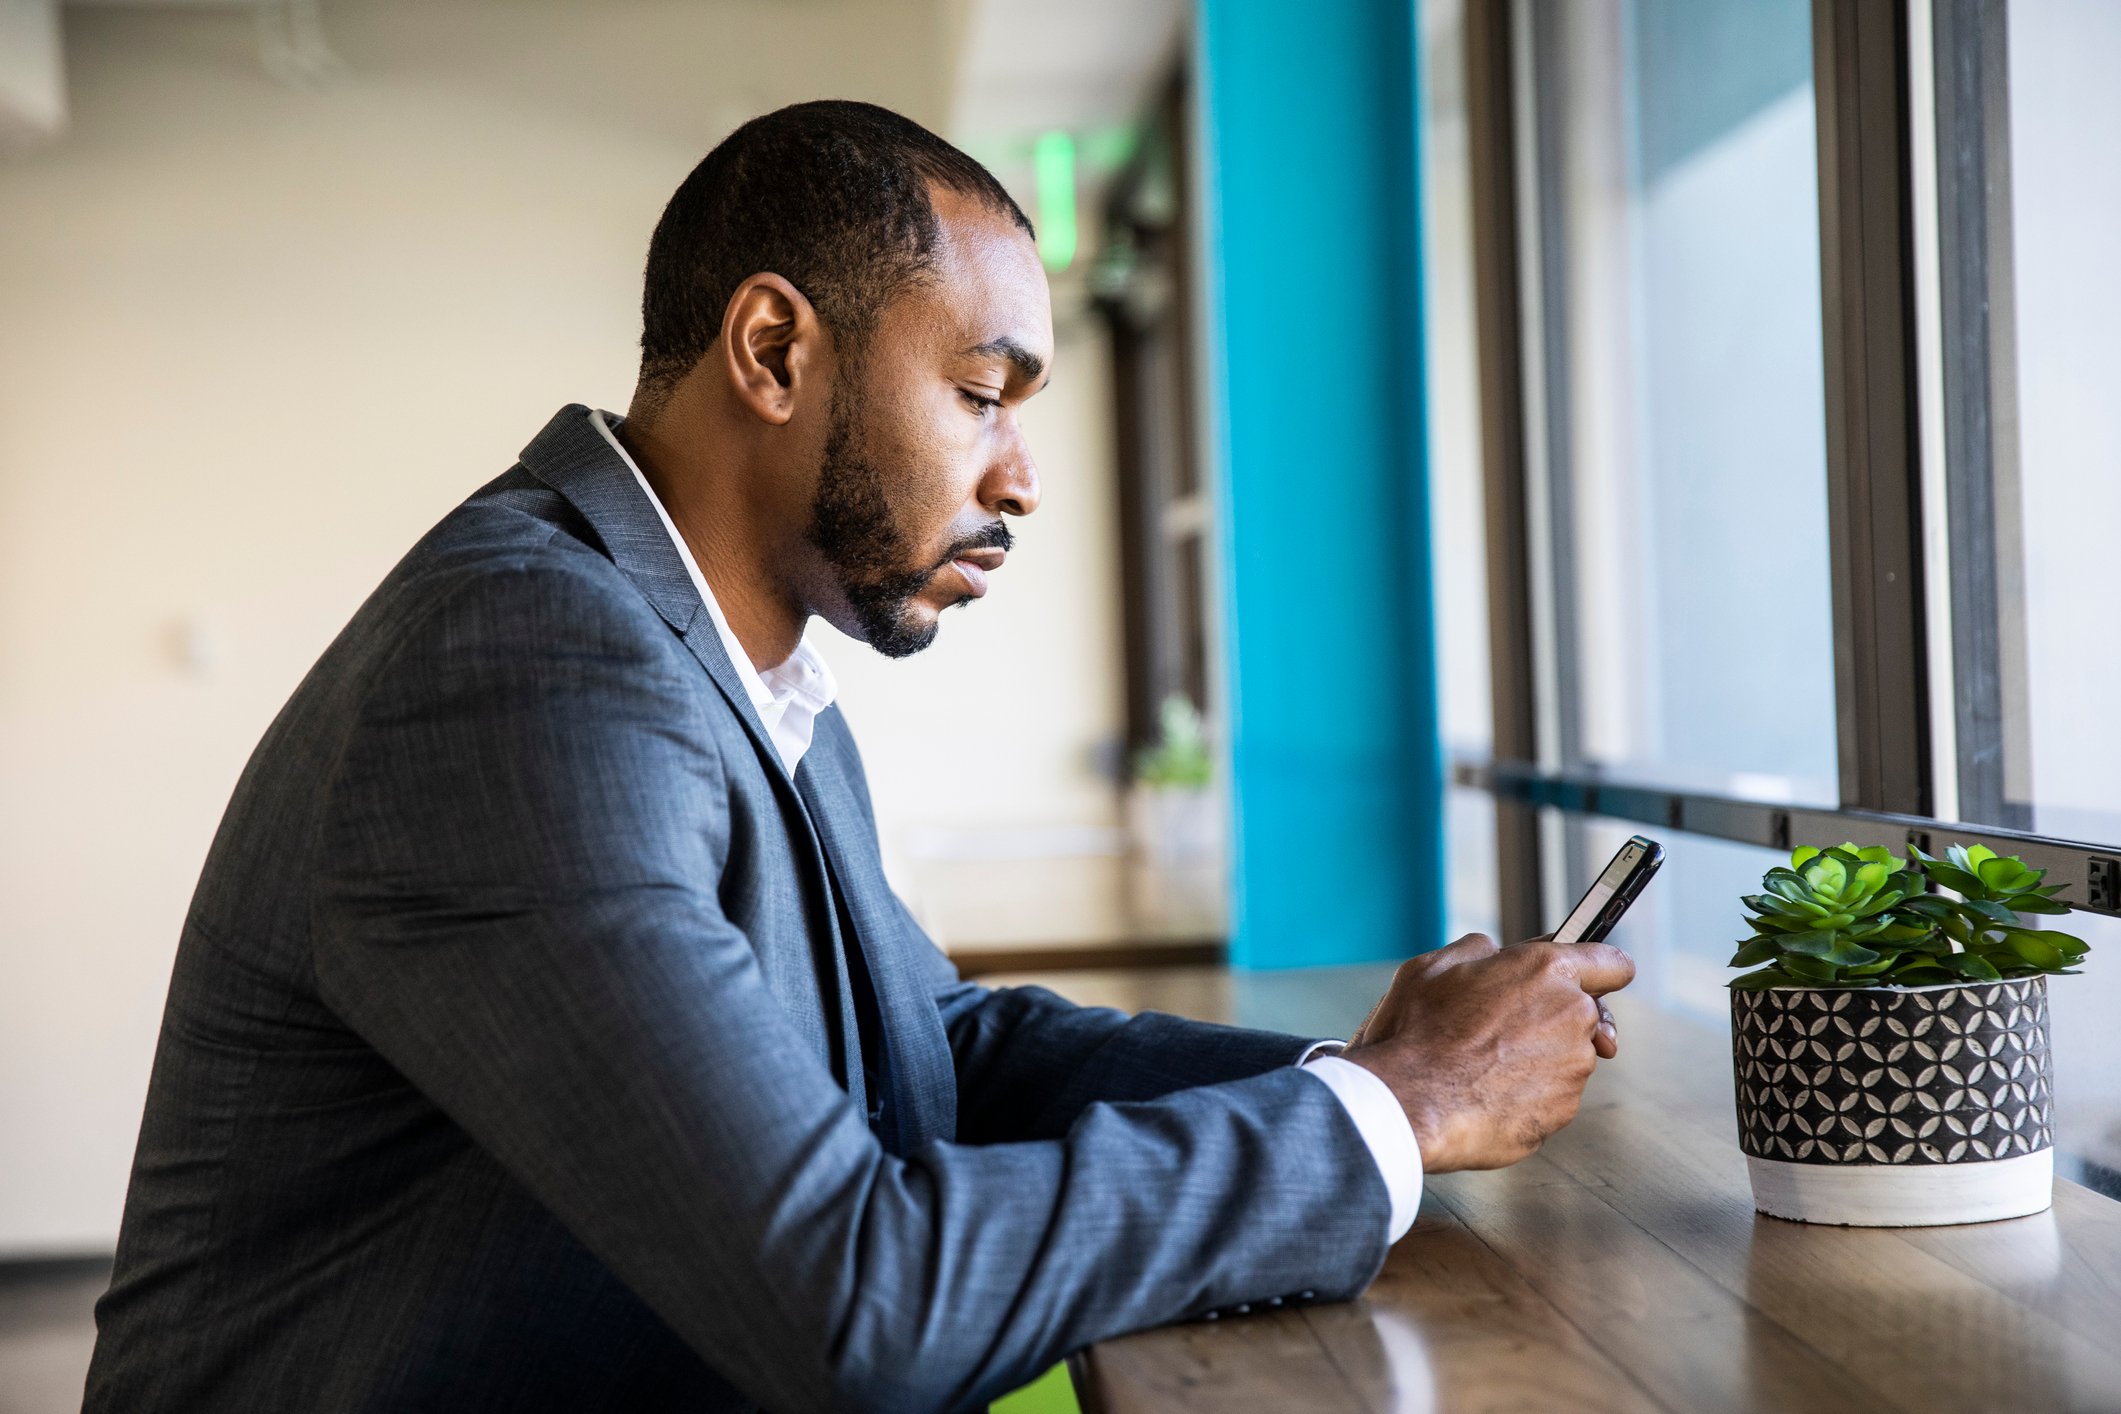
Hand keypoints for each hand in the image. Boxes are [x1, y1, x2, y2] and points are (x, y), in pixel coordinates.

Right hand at [1341, 934, 1635, 1172]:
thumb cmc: (1417, 1032)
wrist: (1410, 1102)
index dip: (1600, 970)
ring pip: (1567, 1059)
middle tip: (1504, 1029)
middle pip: (1587, 1016)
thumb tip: (1493, 952)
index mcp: (1546, 970)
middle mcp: (1572, 1017)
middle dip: (1554, 1019)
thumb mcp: (1434, 965)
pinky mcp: (1562, 1112)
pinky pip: (1551, 1098)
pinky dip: (1526, 1096)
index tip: (1590, 980)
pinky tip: (1483, 1093)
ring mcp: (1573, 1069)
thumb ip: (1480, 951)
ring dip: (1537, 1060)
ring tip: (1481, 1065)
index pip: (1613, 963)